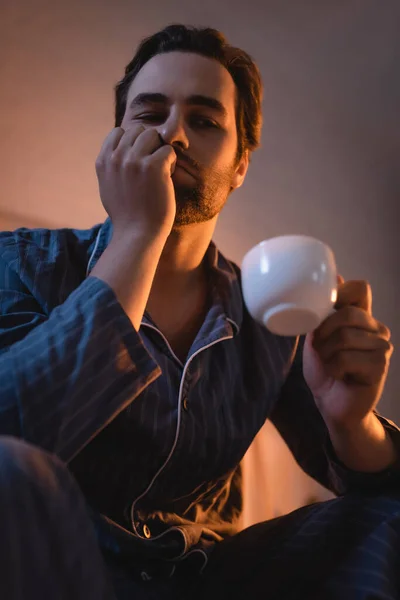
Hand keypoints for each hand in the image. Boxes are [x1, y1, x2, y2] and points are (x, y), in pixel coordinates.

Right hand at [95, 127, 177, 237]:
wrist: (137, 234)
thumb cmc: (127, 215)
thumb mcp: (108, 187)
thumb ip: (111, 166)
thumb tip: (116, 150)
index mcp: (103, 161)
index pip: (119, 132)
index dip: (133, 143)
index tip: (139, 161)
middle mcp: (116, 158)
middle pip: (138, 130)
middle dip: (149, 145)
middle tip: (152, 168)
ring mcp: (133, 160)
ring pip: (153, 135)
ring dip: (160, 151)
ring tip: (160, 172)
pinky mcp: (153, 166)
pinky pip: (168, 150)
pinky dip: (172, 164)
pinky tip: (167, 179)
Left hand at [302, 276, 393, 428]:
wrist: (331, 404)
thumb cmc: (325, 369)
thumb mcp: (317, 335)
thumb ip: (323, 311)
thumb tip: (335, 275)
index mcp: (361, 316)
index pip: (360, 288)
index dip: (340, 293)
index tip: (325, 311)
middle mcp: (375, 328)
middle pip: (348, 313)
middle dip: (324, 332)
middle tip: (320, 349)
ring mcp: (382, 346)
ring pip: (345, 337)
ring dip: (326, 354)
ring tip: (330, 363)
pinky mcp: (380, 365)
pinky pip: (346, 358)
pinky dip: (334, 368)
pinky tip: (339, 375)